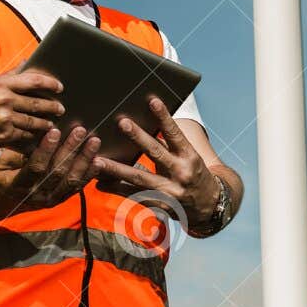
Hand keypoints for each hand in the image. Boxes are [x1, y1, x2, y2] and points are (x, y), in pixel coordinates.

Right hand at [0, 69, 63, 163]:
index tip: (59, 87)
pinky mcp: (4, 136)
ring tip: (52, 124)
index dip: (50, 83)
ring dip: (46, 123)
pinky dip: (34, 136)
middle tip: (61, 108)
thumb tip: (25, 63)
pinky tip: (39, 136)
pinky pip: (26, 135)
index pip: (32, 80)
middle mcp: (3, 100)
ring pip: (34, 121)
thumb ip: (5, 77)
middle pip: (37, 102)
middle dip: (53, 106)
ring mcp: (4, 118)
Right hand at [0, 124, 100, 216]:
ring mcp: (50, 200)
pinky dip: (88, 174)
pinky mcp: (60, 200)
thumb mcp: (3, 162)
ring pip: (71, 181)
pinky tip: (98, 161)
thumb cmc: (1, 175)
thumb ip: (21, 151)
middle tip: (80, 131)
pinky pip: (76, 187)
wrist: (1, 201)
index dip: (46, 149)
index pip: (36, 167)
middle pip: (57, 172)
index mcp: (19, 185)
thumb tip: (39, 132)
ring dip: (84, 161)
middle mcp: (36, 195)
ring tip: (93, 143)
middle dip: (70, 150)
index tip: (55, 131)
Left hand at [91, 97, 221, 224]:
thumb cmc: (193, 173)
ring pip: (139, 178)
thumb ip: (168, 144)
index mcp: (189, 156)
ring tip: (97, 161)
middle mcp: (180, 173)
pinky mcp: (159, 205)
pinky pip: (133, 195)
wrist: (208, 206)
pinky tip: (99, 182)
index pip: (175, 134)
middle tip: (122, 122)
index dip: (164, 118)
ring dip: (116, 169)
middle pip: (156, 152)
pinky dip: (115, 188)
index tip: (153, 101)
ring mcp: (169, 191)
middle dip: (138, 137)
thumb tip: (145, 125)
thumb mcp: (187, 157)